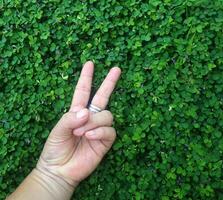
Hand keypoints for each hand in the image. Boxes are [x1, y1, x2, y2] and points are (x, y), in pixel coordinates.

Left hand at [36, 61, 120, 185]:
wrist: (59, 171)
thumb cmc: (55, 149)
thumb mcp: (57, 130)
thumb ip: (70, 118)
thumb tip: (87, 111)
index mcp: (77, 112)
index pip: (83, 91)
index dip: (86, 78)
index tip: (89, 64)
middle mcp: (90, 118)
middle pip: (103, 97)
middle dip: (109, 82)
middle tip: (116, 69)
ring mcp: (99, 129)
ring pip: (107, 115)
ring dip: (94, 121)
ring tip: (82, 132)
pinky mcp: (105, 141)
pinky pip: (109, 130)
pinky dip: (100, 131)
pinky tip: (90, 136)